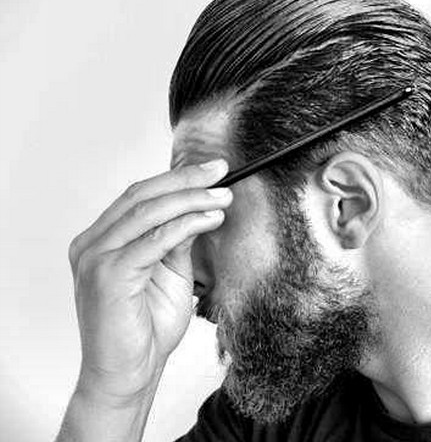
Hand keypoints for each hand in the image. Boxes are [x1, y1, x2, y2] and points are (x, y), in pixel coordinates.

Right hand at [67, 159, 231, 405]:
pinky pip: (153, 240)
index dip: (176, 179)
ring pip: (148, 213)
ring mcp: (95, 258)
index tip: (211, 171)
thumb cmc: (146, 329)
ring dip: (191, 200)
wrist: (129, 375)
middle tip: (220, 171)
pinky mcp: (108, 275)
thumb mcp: (169, 274)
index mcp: (101, 241)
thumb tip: (199, 209)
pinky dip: (185, 225)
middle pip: (141, 196)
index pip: (139, 197)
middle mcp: (91, 244)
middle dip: (185, 180)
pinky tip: (210, 219)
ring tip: (222, 197)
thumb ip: (177, 242)